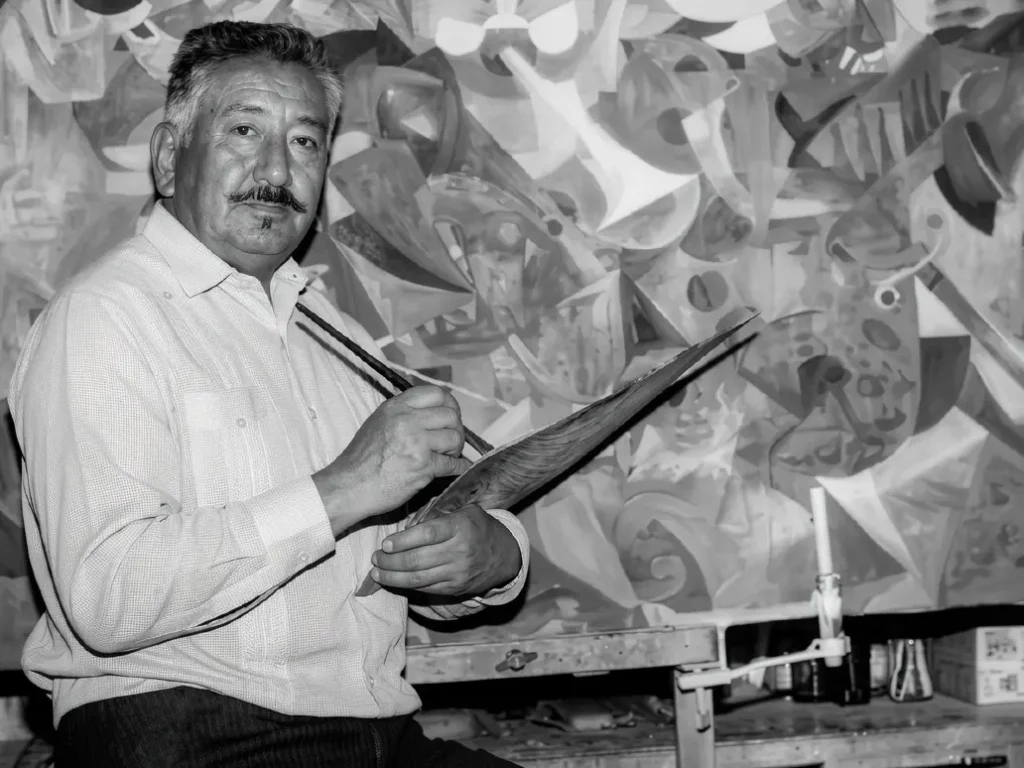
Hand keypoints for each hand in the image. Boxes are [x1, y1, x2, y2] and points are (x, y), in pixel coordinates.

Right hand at [315, 386, 471, 534]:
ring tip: (448, 455)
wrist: (350, 486)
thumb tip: (432, 412)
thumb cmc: (362, 458)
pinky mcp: (423, 466)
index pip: (436, 393)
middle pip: (450, 415)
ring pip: (455, 438)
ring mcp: (416, 442)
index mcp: (396, 407)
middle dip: (456, 428)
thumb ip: (403, 413)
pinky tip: (455, 468)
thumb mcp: (378, 422)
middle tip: (451, 441)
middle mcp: (407, 420)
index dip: (450, 404)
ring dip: (456, 448)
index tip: (451, 415)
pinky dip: (458, 467)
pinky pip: (453, 464)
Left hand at [368, 504, 521, 596]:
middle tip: (375, 558)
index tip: (385, 543)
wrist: (504, 555)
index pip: (427, 535)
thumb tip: (409, 524)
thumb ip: (439, 514)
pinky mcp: (455, 588)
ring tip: (377, 572)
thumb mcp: (465, 511)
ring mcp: (457, 573)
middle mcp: (459, 551)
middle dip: (391, 561)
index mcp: (460, 527)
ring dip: (393, 577)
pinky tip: (393, 581)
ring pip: (418, 578)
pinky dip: (406, 586)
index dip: (403, 540)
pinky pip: (426, 589)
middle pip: (418, 559)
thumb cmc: (479, 527)